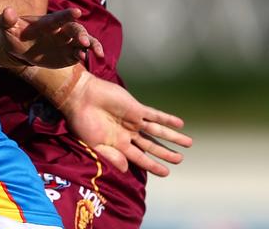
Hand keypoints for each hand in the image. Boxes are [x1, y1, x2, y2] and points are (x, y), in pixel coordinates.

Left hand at [0, 7, 102, 68]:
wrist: (18, 48)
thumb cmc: (13, 34)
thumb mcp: (7, 27)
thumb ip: (7, 19)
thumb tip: (6, 11)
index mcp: (47, 23)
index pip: (59, 18)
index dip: (67, 15)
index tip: (77, 12)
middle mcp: (61, 30)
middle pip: (75, 29)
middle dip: (81, 34)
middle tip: (84, 42)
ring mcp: (66, 42)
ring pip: (84, 41)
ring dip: (91, 45)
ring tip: (98, 54)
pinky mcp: (69, 54)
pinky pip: (80, 54)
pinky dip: (85, 56)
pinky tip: (87, 60)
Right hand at [59, 73, 191, 176]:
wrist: (80, 97)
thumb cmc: (83, 122)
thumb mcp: (94, 144)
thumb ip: (111, 156)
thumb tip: (127, 170)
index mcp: (118, 145)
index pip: (140, 158)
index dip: (153, 166)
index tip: (166, 173)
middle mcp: (128, 134)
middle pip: (152, 145)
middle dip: (166, 153)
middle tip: (180, 159)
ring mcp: (133, 120)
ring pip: (157, 131)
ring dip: (172, 137)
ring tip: (188, 143)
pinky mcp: (136, 108)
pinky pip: (154, 114)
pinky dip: (167, 119)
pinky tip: (180, 123)